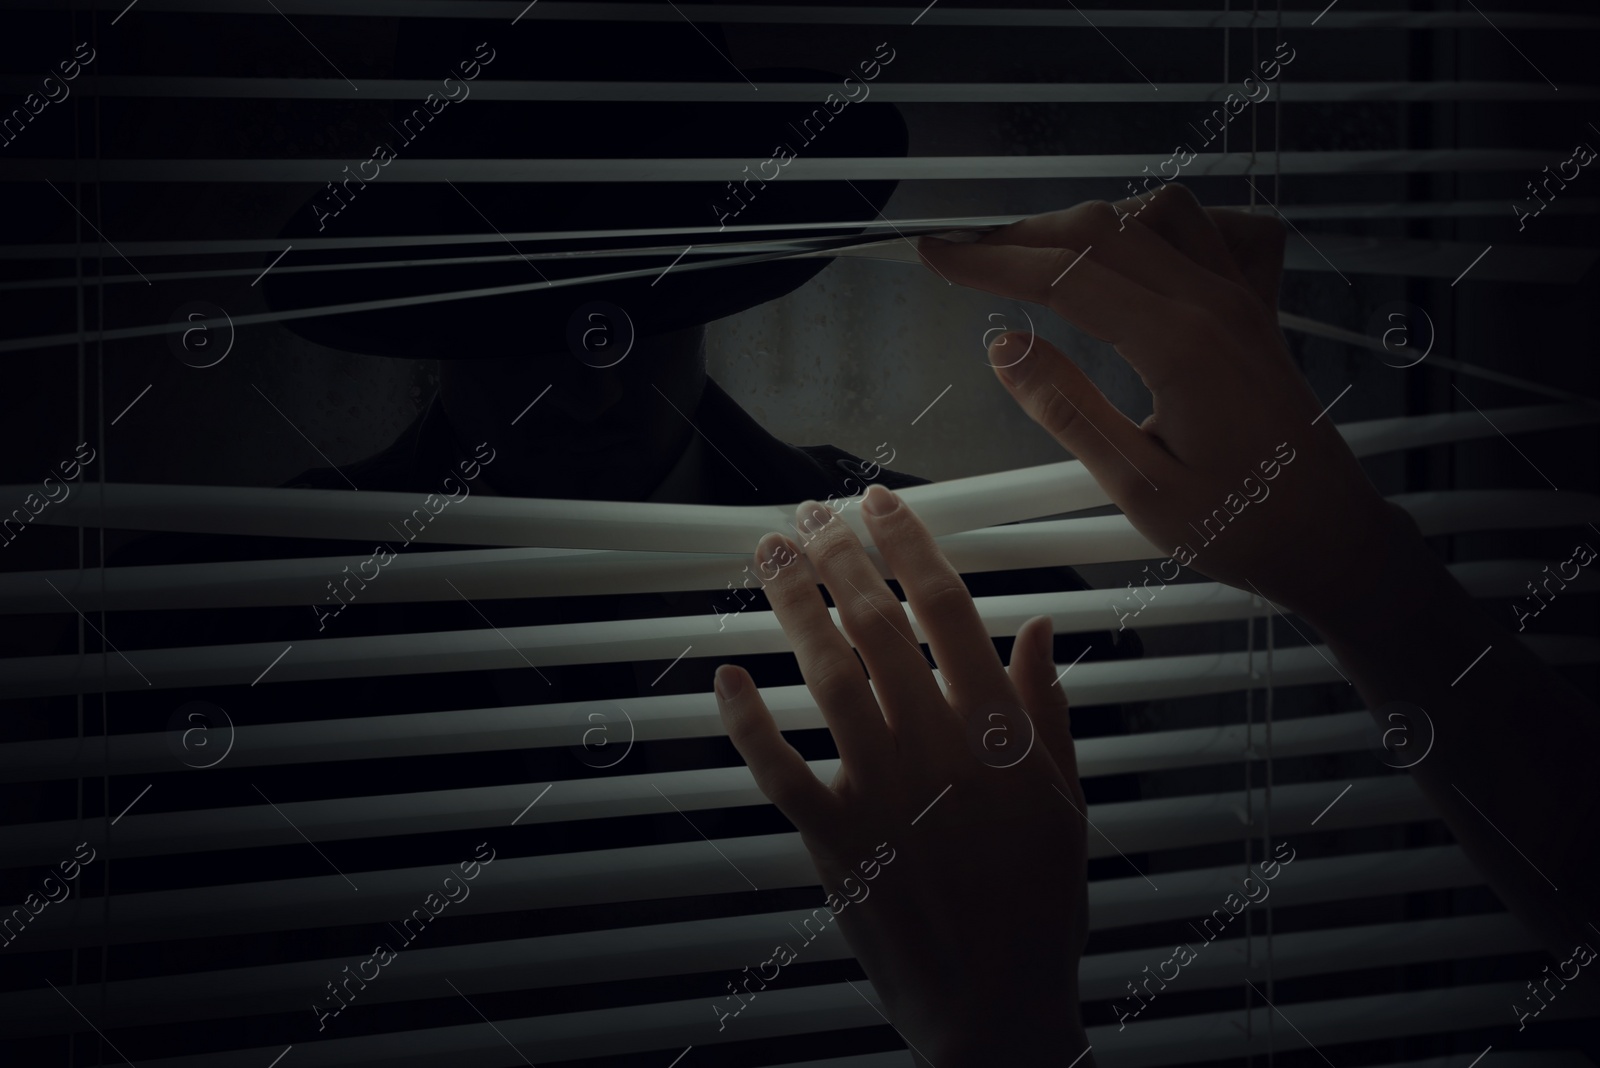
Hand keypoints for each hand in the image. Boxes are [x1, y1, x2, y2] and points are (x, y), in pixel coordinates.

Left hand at [714, 486, 1092, 1067]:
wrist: (996, 1009)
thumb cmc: (1039, 909)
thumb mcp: (1066, 804)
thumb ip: (1047, 709)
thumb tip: (1038, 625)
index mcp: (1002, 737)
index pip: (949, 610)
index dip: (909, 546)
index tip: (880, 503)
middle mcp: (941, 752)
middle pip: (878, 627)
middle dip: (838, 558)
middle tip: (809, 515)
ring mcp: (884, 796)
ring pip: (829, 679)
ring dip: (793, 609)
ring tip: (768, 556)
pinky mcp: (837, 842)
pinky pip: (779, 770)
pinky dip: (747, 721)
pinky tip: (726, 674)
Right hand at [920, 184, 1420, 627]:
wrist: (1333, 539)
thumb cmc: (1242, 525)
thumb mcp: (1138, 484)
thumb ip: (1067, 407)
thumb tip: (1003, 346)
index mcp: (1178, 343)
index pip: (1062, 276)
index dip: (988, 261)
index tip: (935, 254)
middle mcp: (1213, 302)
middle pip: (1100, 230)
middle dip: (1020, 234)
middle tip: (962, 253)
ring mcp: (1242, 298)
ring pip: (1155, 215)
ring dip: (1087, 223)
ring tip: (1036, 253)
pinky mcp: (1257, 309)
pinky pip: (1220, 229)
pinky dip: (1171, 223)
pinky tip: (1142, 249)